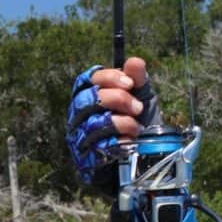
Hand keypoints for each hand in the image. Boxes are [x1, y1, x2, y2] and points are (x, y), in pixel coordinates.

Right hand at [66, 56, 162, 188]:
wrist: (140, 160)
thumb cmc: (137, 124)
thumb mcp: (142, 100)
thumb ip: (137, 81)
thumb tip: (135, 61)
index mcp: (89, 95)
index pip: (90, 79)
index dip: (109, 78)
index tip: (130, 83)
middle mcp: (78, 114)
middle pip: (89, 100)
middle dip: (117, 100)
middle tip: (138, 108)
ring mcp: (79, 136)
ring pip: (94, 123)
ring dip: (121, 123)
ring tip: (137, 127)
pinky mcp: (85, 158)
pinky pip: (99, 147)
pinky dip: (119, 143)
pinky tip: (130, 142)